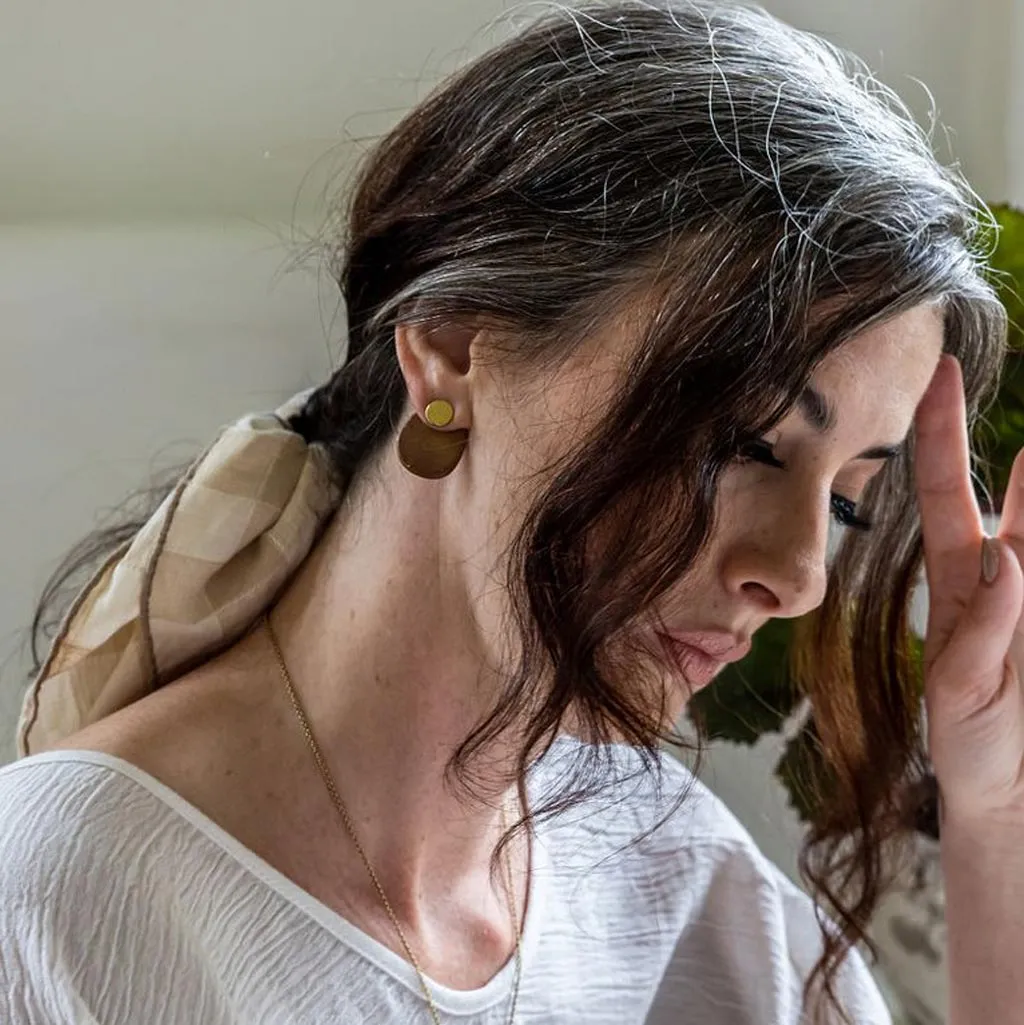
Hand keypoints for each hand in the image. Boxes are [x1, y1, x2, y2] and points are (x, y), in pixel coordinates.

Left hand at [914, 353, 1023, 824]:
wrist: (1011, 797)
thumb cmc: (974, 742)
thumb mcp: (963, 693)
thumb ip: (983, 631)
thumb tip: (1009, 556)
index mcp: (959, 579)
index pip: (943, 485)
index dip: (939, 428)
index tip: (940, 370)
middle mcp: (1005, 573)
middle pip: (1022, 491)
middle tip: (975, 382)